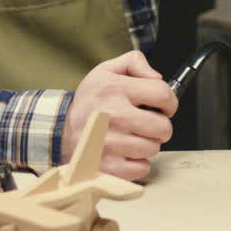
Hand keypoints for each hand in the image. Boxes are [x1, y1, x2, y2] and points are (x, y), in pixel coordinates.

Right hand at [61, 50, 176, 180]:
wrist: (60, 130)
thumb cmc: (89, 102)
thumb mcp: (106, 70)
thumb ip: (135, 63)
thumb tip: (158, 77)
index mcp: (115, 89)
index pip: (163, 95)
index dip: (170, 102)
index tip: (164, 107)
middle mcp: (114, 115)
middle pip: (163, 127)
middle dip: (161, 126)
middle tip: (148, 124)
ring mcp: (111, 143)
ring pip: (154, 148)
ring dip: (148, 144)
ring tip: (133, 136)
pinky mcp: (108, 166)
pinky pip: (142, 167)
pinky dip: (138, 162)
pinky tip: (126, 152)